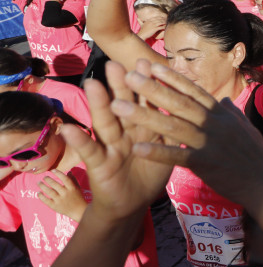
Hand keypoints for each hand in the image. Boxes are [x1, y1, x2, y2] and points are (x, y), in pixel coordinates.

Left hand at [37, 169, 86, 221]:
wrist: (79, 211)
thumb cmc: (78, 197)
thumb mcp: (77, 188)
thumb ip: (73, 179)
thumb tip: (68, 171)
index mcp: (72, 188)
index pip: (64, 178)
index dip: (58, 173)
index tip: (52, 170)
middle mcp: (65, 193)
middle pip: (55, 184)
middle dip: (48, 179)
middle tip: (44, 177)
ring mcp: (60, 200)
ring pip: (49, 191)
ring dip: (42, 186)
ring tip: (39, 182)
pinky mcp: (55, 206)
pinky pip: (46, 200)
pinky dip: (41, 196)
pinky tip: (38, 193)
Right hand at [59, 62, 172, 221]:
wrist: (132, 205)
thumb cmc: (149, 172)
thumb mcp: (165, 149)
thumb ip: (172, 128)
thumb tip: (190, 104)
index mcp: (143, 127)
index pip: (144, 102)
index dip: (145, 84)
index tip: (147, 61)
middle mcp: (125, 131)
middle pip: (123, 105)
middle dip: (120, 85)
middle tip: (116, 63)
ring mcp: (110, 146)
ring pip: (106, 123)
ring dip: (99, 104)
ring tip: (93, 84)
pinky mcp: (99, 164)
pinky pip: (90, 151)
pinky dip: (79, 140)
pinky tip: (68, 128)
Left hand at [106, 61, 262, 208]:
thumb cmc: (256, 156)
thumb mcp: (245, 127)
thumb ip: (230, 112)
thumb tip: (223, 99)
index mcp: (222, 114)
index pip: (194, 91)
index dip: (172, 78)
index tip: (152, 66)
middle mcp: (215, 123)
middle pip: (179, 103)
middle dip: (152, 89)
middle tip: (128, 76)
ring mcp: (210, 142)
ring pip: (173, 125)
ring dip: (145, 116)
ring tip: (119, 107)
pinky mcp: (206, 163)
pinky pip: (178, 156)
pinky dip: (158, 152)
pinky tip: (137, 148)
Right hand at [137, 16, 166, 40]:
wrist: (142, 35)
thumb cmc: (142, 31)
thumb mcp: (141, 24)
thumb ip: (140, 21)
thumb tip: (137, 18)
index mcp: (149, 20)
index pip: (156, 18)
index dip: (160, 18)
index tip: (163, 18)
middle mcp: (151, 22)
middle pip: (159, 19)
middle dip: (163, 20)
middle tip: (166, 20)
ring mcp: (153, 25)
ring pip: (161, 22)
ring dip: (164, 23)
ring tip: (167, 23)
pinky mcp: (155, 28)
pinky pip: (161, 27)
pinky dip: (164, 27)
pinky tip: (166, 27)